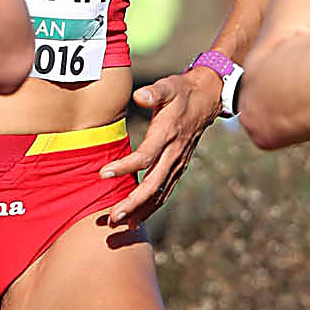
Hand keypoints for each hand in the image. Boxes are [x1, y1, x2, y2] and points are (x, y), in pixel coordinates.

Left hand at [96, 65, 221, 227]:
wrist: (206, 99)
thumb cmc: (181, 92)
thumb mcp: (169, 85)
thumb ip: (154, 92)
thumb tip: (140, 96)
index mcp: (167, 134)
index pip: (145, 156)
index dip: (124, 167)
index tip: (103, 174)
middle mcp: (174, 154)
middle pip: (153, 185)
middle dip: (132, 203)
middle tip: (111, 217)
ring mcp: (178, 164)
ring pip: (159, 194)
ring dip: (140, 211)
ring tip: (118, 224)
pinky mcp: (178, 169)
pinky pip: (164, 193)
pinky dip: (150, 208)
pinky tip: (135, 220)